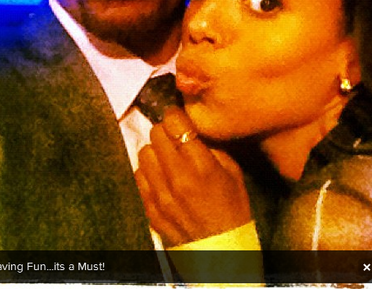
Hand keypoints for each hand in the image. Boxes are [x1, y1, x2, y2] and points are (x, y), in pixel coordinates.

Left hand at [135, 107, 251, 246]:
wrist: (223, 253)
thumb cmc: (233, 208)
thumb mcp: (232, 172)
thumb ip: (210, 147)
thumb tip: (189, 129)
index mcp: (201, 165)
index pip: (175, 123)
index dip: (176, 116)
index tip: (179, 119)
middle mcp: (177, 177)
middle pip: (156, 133)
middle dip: (165, 131)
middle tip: (174, 139)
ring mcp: (160, 194)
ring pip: (144, 152)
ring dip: (155, 151)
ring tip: (167, 158)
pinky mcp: (150, 208)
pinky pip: (138, 176)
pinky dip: (148, 172)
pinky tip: (160, 177)